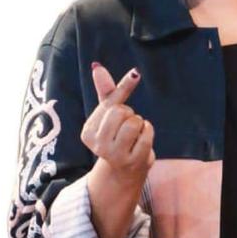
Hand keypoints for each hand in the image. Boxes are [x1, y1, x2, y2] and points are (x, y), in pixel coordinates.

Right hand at [80, 62, 155, 185]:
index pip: (110, 103)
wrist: (124, 171)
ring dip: (139, 123)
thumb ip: (105, 91)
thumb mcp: (108, 114)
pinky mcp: (133, 162)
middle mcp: (98, 145)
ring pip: (134, 122)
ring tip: (134, 134)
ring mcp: (115, 155)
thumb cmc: (116, 136)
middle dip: (129, 114)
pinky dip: (148, 131)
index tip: (136, 74)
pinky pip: (146, 133)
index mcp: (88, 132)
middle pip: (121, 112)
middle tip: (126, 126)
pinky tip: (142, 140)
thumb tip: (96, 66)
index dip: (124, 88)